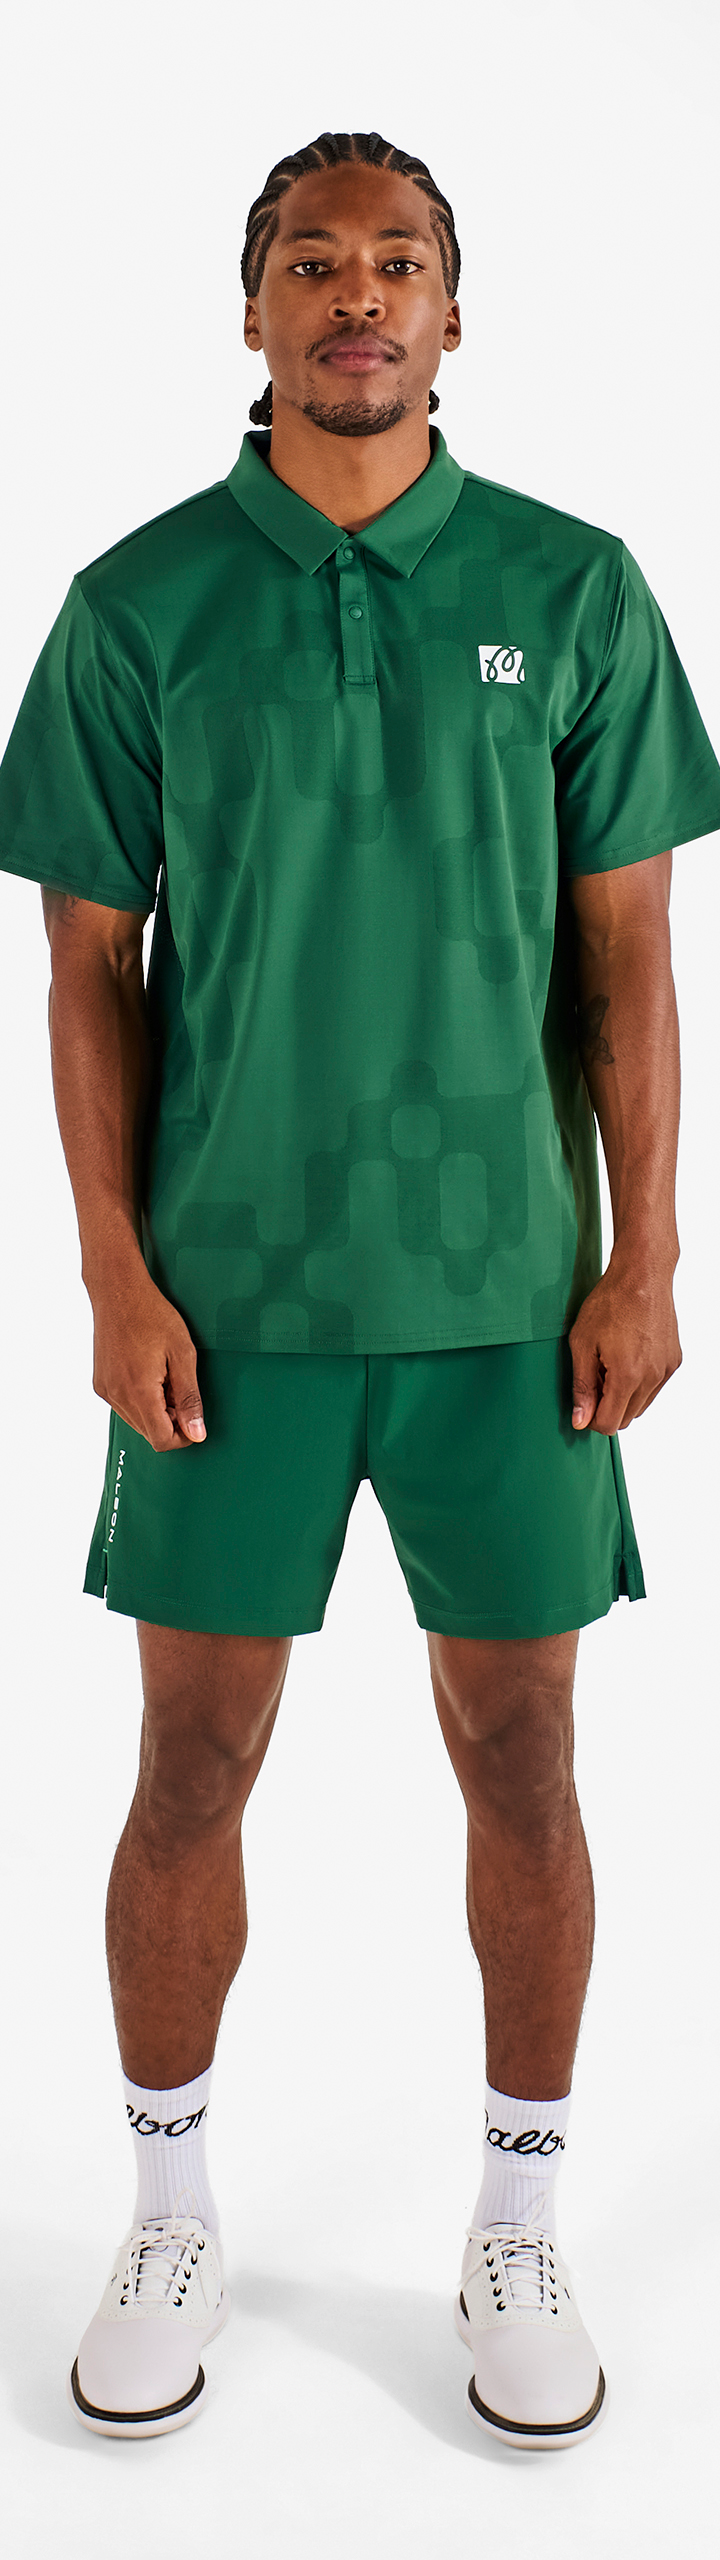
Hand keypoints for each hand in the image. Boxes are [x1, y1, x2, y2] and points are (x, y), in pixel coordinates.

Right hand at [90, 1259, 205, 1451]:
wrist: (118, 1291)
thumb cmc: (153, 1316)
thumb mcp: (183, 1355)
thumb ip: (189, 1398)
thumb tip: (197, 1434)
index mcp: (139, 1391)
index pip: (161, 1440)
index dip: (183, 1436)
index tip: (194, 1418)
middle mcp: (117, 1396)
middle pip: (148, 1433)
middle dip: (170, 1422)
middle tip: (181, 1390)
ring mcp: (105, 1390)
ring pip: (136, 1422)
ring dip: (155, 1412)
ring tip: (165, 1379)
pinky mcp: (100, 1384)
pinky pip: (123, 1407)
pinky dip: (140, 1401)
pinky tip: (149, 1374)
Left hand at [568, 1256, 681, 1432]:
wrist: (643, 1275)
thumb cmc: (610, 1303)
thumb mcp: (582, 1344)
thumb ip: (582, 1387)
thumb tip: (581, 1421)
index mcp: (627, 1375)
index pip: (609, 1424)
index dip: (591, 1419)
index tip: (583, 1402)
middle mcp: (652, 1377)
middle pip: (626, 1419)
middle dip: (607, 1408)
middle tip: (595, 1377)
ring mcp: (666, 1370)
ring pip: (641, 1406)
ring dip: (623, 1397)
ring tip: (610, 1365)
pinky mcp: (673, 1361)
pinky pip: (654, 1388)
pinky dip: (639, 1384)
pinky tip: (627, 1357)